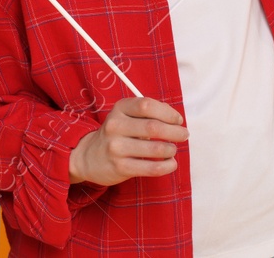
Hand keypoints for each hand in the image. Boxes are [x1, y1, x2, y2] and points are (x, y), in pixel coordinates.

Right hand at [67, 96, 187, 186]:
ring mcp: (116, 147)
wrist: (89, 157)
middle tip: (184, 135)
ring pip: (154, 149)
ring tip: (173, 149)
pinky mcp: (120, 167)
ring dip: (171, 149)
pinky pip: (150, 168)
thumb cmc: (117, 133)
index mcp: (120, 108)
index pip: (147, 105)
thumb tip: (175, 118)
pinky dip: (167, 166)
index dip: (167, 112)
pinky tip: (171, 163)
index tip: (178, 120)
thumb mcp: (126, 116)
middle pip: (153, 127)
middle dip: (175, 132)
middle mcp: (115, 126)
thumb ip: (148, 113)